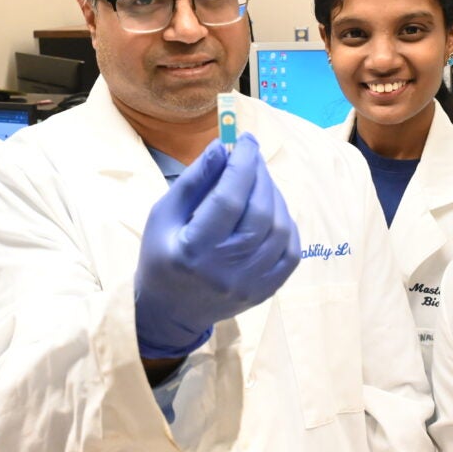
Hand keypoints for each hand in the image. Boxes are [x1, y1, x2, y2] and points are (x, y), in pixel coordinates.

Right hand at [134, 134, 300, 358]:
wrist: (170, 312)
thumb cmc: (161, 256)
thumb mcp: (163, 215)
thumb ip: (193, 181)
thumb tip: (221, 147)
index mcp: (193, 251)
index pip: (229, 199)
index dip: (243, 164)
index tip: (245, 139)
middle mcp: (226, 271)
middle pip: (260, 213)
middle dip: (260, 175)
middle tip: (251, 155)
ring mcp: (251, 285)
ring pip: (281, 229)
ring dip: (275, 196)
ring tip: (258, 181)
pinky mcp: (266, 291)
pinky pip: (291, 251)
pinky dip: (286, 223)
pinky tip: (270, 210)